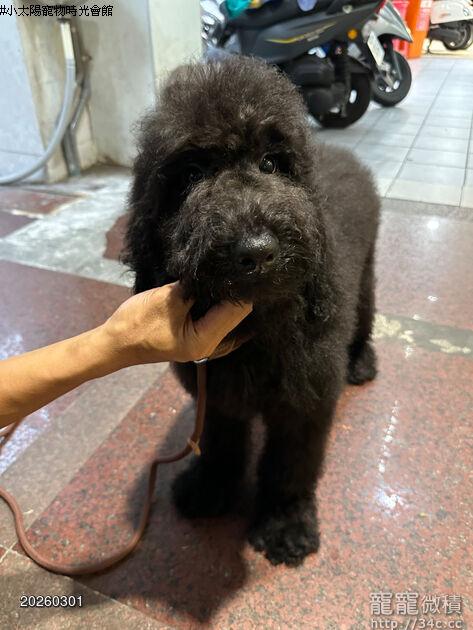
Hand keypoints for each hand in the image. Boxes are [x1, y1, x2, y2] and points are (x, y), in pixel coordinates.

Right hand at [101, 282, 252, 365]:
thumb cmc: (138, 322)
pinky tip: (216, 291)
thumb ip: (195, 287)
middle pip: (236, 316)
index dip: (240, 289)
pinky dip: (217, 307)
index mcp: (205, 340)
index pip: (236, 311)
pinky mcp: (195, 338)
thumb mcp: (168, 299)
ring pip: (227, 319)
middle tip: (237, 268)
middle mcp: (209, 346)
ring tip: (228, 276)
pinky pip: (216, 321)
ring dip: (227, 299)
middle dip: (236, 293)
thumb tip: (218, 271)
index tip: (241, 267)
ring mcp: (203, 344)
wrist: (115, 342)